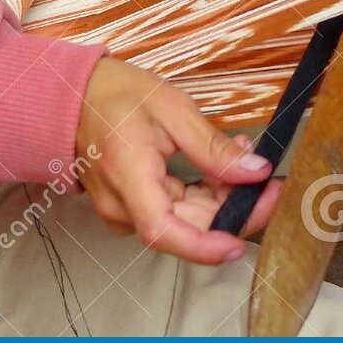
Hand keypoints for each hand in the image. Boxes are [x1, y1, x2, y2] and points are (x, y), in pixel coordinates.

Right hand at [75, 57, 283, 263]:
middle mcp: (121, 205)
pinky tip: (219, 167)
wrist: (74, 95)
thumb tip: (256, 172)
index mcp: (128, 176)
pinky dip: (202, 194)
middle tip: (269, 184)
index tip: (239, 245)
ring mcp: (124, 210)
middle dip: (234, 211)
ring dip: (220, 198)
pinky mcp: (132, 207)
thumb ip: (214, 146)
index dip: (204, 247)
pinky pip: (174, 211)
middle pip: (186, 228)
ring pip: (185, 221)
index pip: (163, 232)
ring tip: (241, 157)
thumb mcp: (173, 109)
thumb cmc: (115, 95)